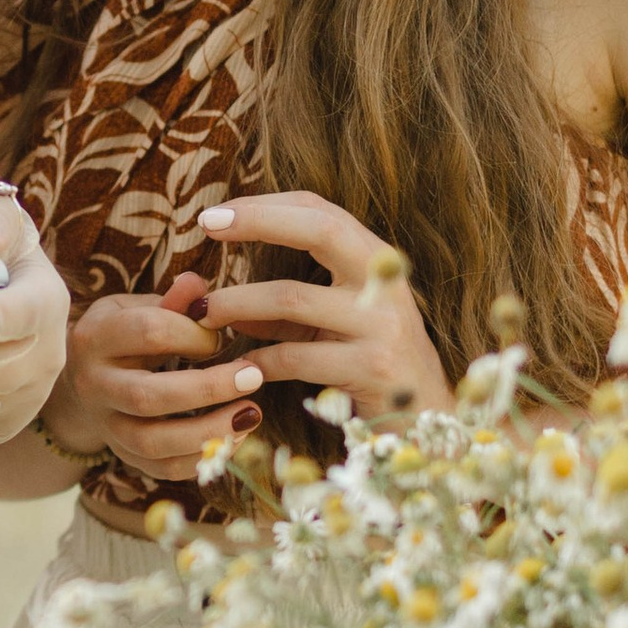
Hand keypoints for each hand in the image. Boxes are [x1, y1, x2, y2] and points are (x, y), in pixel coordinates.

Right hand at [36, 273, 263, 484]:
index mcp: (96, 337)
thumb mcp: (138, 306)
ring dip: (208, 432)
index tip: (222, 337)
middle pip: (148, 396)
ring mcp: (105, 424)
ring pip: (152, 441)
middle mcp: (93, 384)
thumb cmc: (125, 334)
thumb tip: (199, 287)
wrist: (83, 377)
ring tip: (250, 415)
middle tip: (254, 377)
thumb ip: (173, 301)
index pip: (148, 333)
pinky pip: (160, 468)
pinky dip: (200, 459)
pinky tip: (233, 439)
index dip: (194, 335)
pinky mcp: (121, 453)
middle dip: (208, 389)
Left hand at [192, 192, 452, 419]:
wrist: (424, 420)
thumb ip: (283, 309)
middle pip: (321, 230)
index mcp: (377, 261)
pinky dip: (257, 361)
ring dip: (237, 302)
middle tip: (207, 226)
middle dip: (259, 221)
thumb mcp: (331, 325)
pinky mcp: (370, 369)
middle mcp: (384, 284)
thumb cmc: (370, 363)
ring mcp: (381, 325)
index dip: (267, 206)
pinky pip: (294, 358)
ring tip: (203, 312)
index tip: (216, 214)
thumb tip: (216, 302)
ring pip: (292, 298)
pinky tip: (237, 369)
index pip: (321, 212)